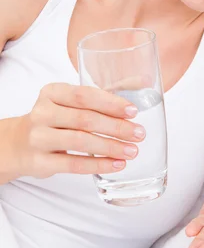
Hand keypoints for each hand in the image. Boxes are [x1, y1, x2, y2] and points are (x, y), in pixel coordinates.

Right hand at [13, 83, 145, 178]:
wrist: (17, 144)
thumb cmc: (53, 119)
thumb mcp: (68, 102)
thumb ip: (100, 95)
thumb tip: (142, 83)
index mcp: (52, 92)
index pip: (84, 95)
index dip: (110, 103)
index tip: (133, 111)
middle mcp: (43, 112)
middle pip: (85, 119)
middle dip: (116, 127)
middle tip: (139, 133)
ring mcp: (39, 138)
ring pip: (80, 141)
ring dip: (110, 147)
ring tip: (132, 151)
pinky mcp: (39, 162)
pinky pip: (73, 164)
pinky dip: (98, 164)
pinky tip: (116, 164)